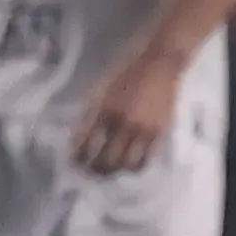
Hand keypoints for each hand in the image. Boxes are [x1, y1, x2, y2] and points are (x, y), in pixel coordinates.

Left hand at [68, 45, 184, 172]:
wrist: (161, 63)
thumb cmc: (128, 71)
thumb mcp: (103, 88)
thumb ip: (92, 112)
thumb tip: (82, 137)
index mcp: (103, 110)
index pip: (85, 143)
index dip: (78, 157)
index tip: (75, 163)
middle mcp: (121, 123)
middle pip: (104, 159)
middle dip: (94, 170)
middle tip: (91, 172)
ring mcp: (141, 130)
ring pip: (124, 164)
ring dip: (114, 171)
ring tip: (110, 172)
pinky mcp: (158, 133)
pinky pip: (145, 159)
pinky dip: (135, 166)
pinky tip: (130, 165)